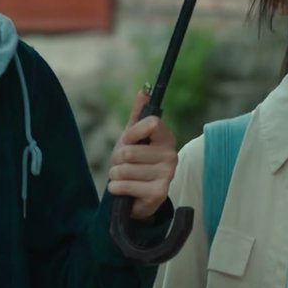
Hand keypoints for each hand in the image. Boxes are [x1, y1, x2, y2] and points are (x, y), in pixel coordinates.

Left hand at [108, 88, 177, 219]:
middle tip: (124, 165)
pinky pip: (123, 185)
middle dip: (117, 160)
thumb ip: (137, 115)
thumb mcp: (133, 138)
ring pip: (123, 169)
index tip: (129, 141)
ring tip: (125, 178)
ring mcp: (167, 175)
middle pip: (128, 151)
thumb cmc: (135, 163)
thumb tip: (143, 90)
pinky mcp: (158, 193)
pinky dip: (116, 188)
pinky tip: (124, 190)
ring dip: (115, 176)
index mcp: (166, 138)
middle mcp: (171, 155)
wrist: (137, 197)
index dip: (132, 133)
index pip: (150, 122)